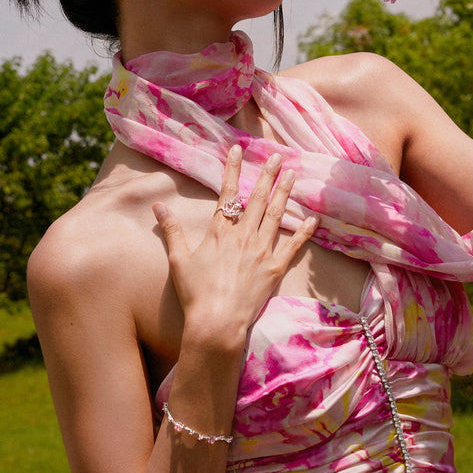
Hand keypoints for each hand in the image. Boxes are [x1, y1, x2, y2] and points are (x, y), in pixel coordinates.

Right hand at [152, 145, 317, 345]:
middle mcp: (243, 235)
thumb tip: (158, 206)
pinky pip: (293, 246)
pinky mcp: (275, 269)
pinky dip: (303, 232)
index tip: (238, 150)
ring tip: (293, 175)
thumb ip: (172, 230)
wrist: (216, 322)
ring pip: (276, 215)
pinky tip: (313, 219)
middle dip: (267, 175)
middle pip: (258, 199)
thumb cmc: (195, 293)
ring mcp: (261, 251)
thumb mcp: (178, 259)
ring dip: (285, 193)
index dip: (233, 169)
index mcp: (220, 232)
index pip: (227, 193)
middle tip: (278, 156)